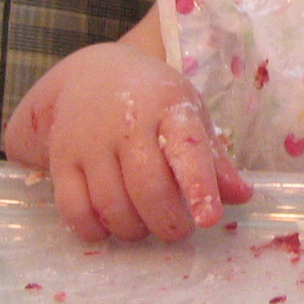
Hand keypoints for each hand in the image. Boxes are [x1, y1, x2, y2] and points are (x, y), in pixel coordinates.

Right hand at [3, 41, 251, 243]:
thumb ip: (214, 161)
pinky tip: (109, 227)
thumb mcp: (189, 116)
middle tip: (178, 229)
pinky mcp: (61, 158)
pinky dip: (94, 230)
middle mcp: (126, 123)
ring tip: (146, 226)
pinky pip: (74, 209)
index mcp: (168, 108)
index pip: (186, 149)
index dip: (199, 187)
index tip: (208, 219)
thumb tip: (242, 197)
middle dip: (168, 222)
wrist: (93, 73)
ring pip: (111, 205)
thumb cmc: (152, 101)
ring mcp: (89, 141)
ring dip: (134, 229)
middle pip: (148, 188)